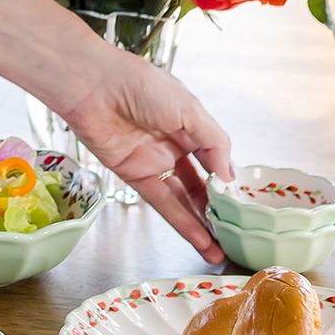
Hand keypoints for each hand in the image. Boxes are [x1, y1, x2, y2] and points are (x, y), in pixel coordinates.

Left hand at [59, 48, 234, 264]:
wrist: (91, 85)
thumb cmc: (139, 84)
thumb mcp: (188, 108)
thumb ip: (213, 142)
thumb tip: (230, 177)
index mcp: (187, 123)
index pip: (213, 157)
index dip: (226, 180)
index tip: (243, 205)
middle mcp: (171, 144)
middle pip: (198, 182)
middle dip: (216, 208)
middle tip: (236, 235)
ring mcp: (152, 161)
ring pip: (182, 198)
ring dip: (201, 224)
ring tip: (223, 249)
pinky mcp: (133, 174)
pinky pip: (162, 202)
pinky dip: (181, 222)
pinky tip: (201, 240)